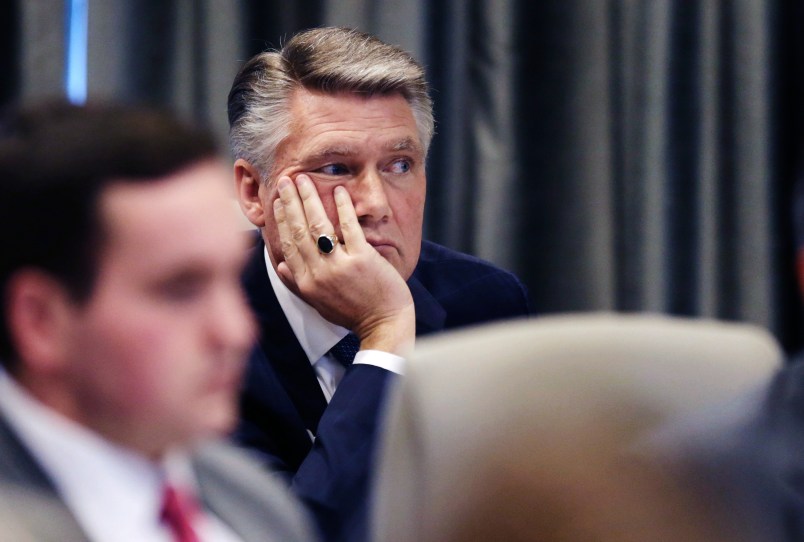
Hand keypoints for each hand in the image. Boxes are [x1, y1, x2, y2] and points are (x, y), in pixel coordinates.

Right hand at [273, 175, 414, 354]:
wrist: (383, 324)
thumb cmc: (352, 314)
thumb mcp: (318, 303)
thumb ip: (297, 283)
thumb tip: (279, 264)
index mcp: (306, 283)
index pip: (289, 245)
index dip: (282, 220)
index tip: (278, 201)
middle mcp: (319, 274)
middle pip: (299, 231)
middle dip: (290, 202)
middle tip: (285, 181)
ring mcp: (340, 266)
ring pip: (318, 226)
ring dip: (309, 199)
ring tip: (303, 179)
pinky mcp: (362, 259)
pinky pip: (349, 227)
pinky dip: (343, 207)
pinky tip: (340, 190)